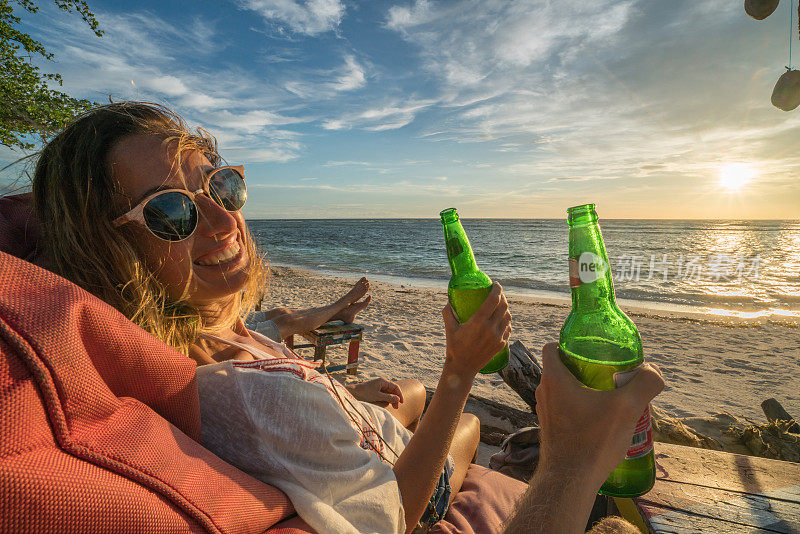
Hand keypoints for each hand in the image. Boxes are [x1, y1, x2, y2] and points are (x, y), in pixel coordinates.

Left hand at [347, 377, 403, 407]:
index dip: (400, 395)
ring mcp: (379, 388)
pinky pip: (384, 397)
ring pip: (389, 395)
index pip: (395, 387)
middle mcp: (382, 384)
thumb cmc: (364, 393)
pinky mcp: (376, 392)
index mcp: (383, 382)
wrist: (353, 394)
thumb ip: (388, 398)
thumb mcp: (377, 396)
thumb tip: (398, 399)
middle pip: (393, 391)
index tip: (401, 402)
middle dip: (395, 399)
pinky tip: (383, 404)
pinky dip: (385, 401)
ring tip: (389, 406)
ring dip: (390, 400)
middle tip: (396, 407)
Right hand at [442, 282, 511, 376]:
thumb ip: (448, 312)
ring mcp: (498, 337)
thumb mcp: (449, 328)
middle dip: (502, 296)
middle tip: (497, 293)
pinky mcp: (501, 345)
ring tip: (500, 305)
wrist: (463, 367)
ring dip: (505, 308)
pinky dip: (506, 321)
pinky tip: (501, 319)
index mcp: (478, 322)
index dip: (497, 289)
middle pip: (504, 306)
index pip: (493, 300)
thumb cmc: (454, 347)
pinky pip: (508, 328)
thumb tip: (449, 299)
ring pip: (508, 317)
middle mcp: (490, 329)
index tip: (495, 284)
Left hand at [534, 342, 663, 489]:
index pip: (552, 347)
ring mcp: (545, 412)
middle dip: (584, 368)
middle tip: (609, 374)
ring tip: (609, 399)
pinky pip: (564, 410)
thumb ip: (644, 384)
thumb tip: (654, 372)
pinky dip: (580, 409)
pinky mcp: (550, 430)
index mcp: (553, 378)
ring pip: (563, 391)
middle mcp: (543, 392)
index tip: (592, 351)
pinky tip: (601, 422)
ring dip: (584, 390)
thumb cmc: (593, 440)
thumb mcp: (627, 408)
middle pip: (561, 368)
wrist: (570, 481)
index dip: (570, 343)